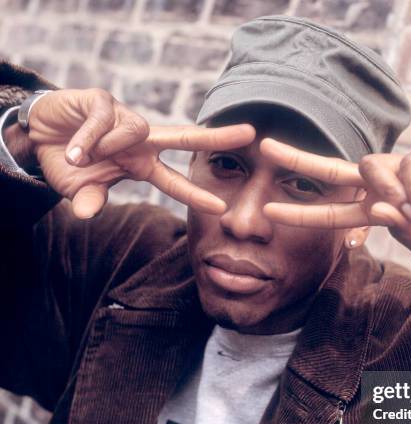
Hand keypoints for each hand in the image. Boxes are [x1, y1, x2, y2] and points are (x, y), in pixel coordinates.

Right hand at [19, 88, 255, 217]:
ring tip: (76, 157)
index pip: (175, 181)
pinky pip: (105, 120)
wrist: (38, 135)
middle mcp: (142, 141)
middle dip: (217, 136)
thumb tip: (87, 214)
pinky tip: (71, 146)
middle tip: (250, 134)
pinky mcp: (104, 101)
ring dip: (105, 148)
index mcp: (143, 165)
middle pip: (186, 138)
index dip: (197, 194)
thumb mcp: (79, 188)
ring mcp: (126, 119)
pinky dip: (87, 138)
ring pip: (137, 131)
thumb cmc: (67, 164)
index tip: (222, 208)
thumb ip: (90, 199)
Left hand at [259, 138, 410, 263]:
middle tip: (265, 149)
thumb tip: (378, 209)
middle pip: (335, 170)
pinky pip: (410, 166)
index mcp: (380, 213)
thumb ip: (403, 233)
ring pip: (372, 167)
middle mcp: (387, 187)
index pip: (334, 209)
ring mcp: (408, 168)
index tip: (270, 210)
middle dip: (300, 160)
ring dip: (388, 193)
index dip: (303, 209)